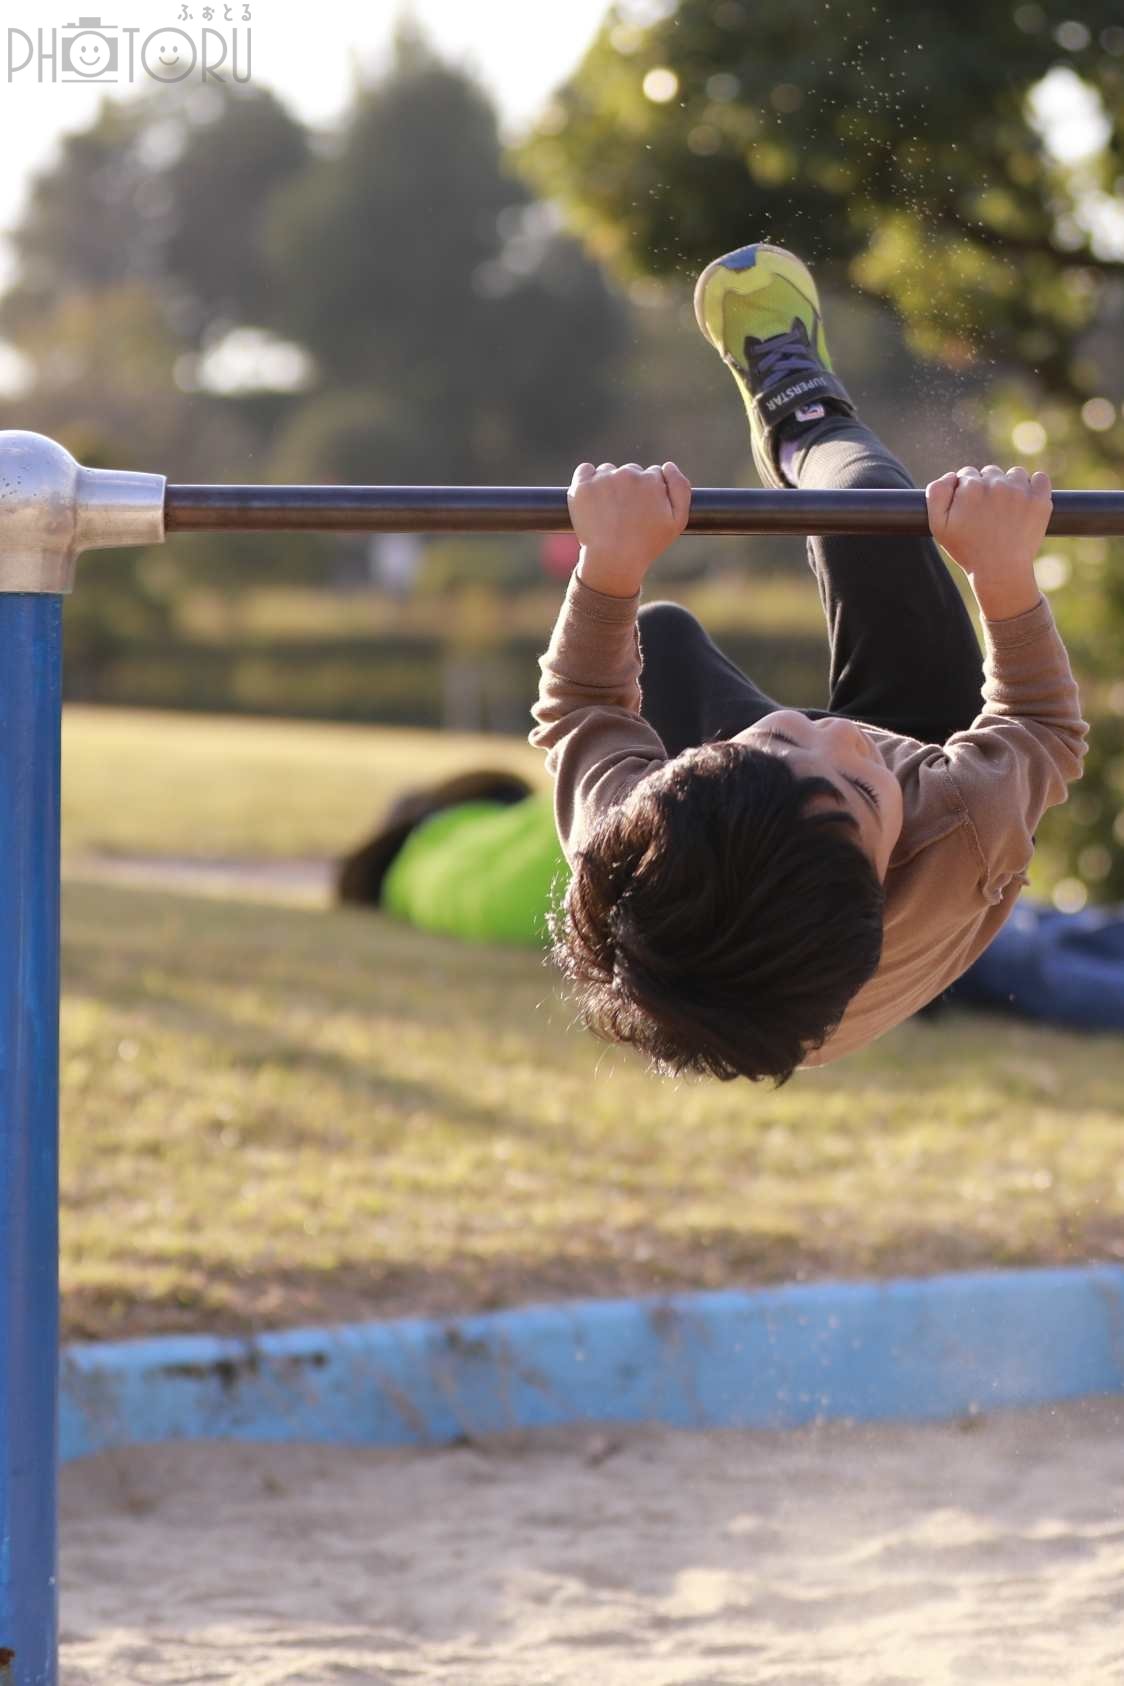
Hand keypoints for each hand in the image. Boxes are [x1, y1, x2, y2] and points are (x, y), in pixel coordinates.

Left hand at [568, 461, 691, 596]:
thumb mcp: (678, 521)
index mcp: (651, 479)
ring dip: (609, 484)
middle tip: (625, 514)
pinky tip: (591, 497)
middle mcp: (628, 473)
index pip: (653, 474)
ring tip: (608, 512)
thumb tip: (668, 466)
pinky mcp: (582, 486)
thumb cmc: (647, 544)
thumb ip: (681, 488)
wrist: (613, 560)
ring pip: (608, 471)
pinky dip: (587, 479)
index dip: (650, 493)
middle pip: (631, 471)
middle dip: (630, 488)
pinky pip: (585, 470)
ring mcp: (603, 479)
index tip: (643, 510)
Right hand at [926, 464, 1050, 618]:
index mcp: (970, 487)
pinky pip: (1040, 478)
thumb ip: (936, 494)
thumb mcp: (938, 526)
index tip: (970, 508)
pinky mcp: (1040, 500)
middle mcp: (995, 484)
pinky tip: (1026, 501)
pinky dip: (1035, 486)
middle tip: (987, 513)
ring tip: (1006, 510)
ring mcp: (1020, 491)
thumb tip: (952, 475)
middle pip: (989, 472)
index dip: (966, 491)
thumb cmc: (967, 550)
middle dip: (987, 487)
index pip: (966, 474)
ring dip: (1010, 485)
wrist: (999, 571)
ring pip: (1014, 474)